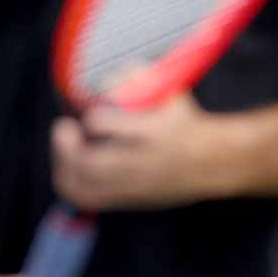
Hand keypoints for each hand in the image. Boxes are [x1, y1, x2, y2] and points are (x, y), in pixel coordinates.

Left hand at [52, 92, 232, 210]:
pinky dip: (71, 182)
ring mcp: (133, 185)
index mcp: (152, 131)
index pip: (105, 125)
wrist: (214, 163)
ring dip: (63, 165)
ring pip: (82, 185)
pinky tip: (70, 167)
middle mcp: (141, 162)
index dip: (91, 117)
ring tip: (64, 147)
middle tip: (64, 127)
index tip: (91, 110)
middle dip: (65, 144)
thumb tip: (108, 77)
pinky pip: (89, 198)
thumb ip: (139, 79)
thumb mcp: (171, 94)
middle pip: (88, 163)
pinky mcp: (129, 199)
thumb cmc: (187, 123)